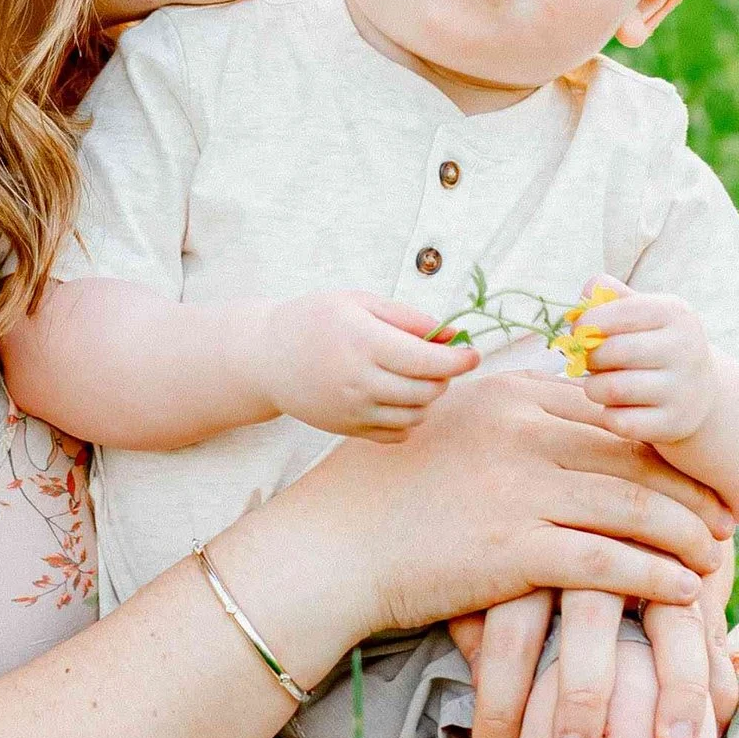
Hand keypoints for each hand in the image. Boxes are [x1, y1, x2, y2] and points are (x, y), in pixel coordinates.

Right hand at [250, 293, 474, 436]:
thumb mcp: (360, 302)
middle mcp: (359, 381)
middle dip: (444, 377)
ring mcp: (353, 410)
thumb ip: (409, 319)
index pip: (427, 362)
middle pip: (426, 391)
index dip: (458, 361)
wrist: (266, 358)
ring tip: (414, 376)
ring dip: (427, 397)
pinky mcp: (347, 429)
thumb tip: (454, 335)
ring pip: (415, 415)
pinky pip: (396, 434)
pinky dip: (408, 419)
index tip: (472, 354)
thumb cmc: (315, 320)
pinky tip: (397, 397)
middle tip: (438, 359)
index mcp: (364, 342)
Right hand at [332, 365, 731, 642]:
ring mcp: (519, 489)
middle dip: (688, 489)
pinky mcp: (514, 549)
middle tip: (726, 514)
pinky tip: (685, 591)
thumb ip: (506, 421)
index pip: (609, 413)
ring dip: (686, 534)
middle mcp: (521, 432)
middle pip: (633, 457)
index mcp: (508, 395)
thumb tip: (558, 417)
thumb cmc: (382, 492)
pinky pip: (608, 562)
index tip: (692, 467)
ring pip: (632, 507)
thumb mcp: (446, 427)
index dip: (660, 443)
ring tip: (718, 555)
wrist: (330, 546)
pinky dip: (656, 576)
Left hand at [449, 533, 738, 737]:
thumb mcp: (500, 580)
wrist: (619, 495)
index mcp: (536, 549)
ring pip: (669, 621)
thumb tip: (467, 671)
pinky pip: (715, 628)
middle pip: (589, 618)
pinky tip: (713, 725)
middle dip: (580, 693)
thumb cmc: (540, 565)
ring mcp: (660, 556)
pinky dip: (715, 677)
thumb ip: (476, 621)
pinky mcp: (703, 577)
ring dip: (675, 688)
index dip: (500, 701)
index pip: (510, 628)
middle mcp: (599, 545)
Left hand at [574, 291, 718, 451]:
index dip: (588, 321)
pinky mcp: (673, 423)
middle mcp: (686, 349)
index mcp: (676, 314)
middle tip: (587, 361)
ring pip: (613, 389)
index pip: (621, 311)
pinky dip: (609, 415)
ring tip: (599, 384)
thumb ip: (611, 297)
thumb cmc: (656, 344)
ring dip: (594, 388)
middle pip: (614, 351)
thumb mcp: (643, 313)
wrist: (699, 391)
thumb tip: (586, 292)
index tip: (578, 331)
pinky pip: (621, 422)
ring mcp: (682, 390)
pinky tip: (618, 407)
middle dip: (589, 357)